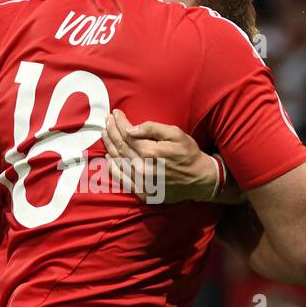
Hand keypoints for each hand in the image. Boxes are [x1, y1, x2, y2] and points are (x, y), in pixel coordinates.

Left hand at [101, 109, 217, 203]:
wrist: (200, 180)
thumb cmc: (189, 154)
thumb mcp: (176, 134)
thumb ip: (153, 129)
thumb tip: (132, 128)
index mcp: (151, 152)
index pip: (127, 134)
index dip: (119, 123)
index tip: (115, 113)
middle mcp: (143, 168)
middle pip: (120, 147)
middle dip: (112, 131)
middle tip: (107, 120)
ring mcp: (141, 182)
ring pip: (118, 161)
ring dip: (109, 146)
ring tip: (105, 134)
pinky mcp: (142, 192)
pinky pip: (122, 179)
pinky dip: (113, 167)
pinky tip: (108, 158)